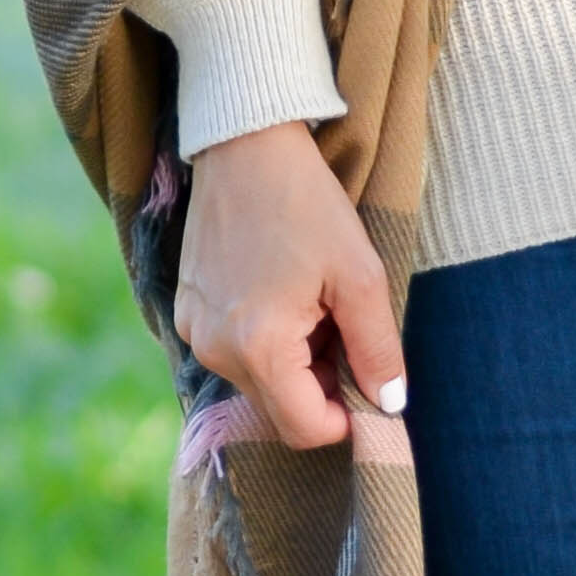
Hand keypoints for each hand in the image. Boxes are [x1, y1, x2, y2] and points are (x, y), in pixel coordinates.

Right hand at [173, 120, 405, 451]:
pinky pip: (234, 352)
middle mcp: (214, 350)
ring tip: (312, 301)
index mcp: (257, 346)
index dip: (346, 419)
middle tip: (342, 327)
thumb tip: (389, 405)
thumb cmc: (307, 204)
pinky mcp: (185, 313)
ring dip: (295, 361)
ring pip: (259, 382)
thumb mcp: (360, 276)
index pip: (305, 430)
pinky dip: (266, 339)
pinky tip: (281, 290)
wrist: (245, 145)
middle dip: (321, 386)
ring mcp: (193, 332)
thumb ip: (377, 349)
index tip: (368, 383)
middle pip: (280, 409)